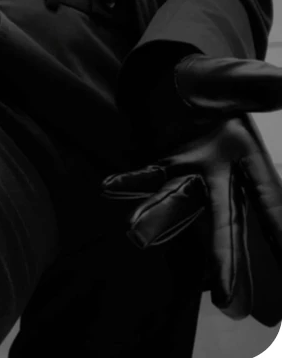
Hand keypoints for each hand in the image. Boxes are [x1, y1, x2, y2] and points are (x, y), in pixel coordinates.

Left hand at [101, 56, 281, 322]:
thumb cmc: (216, 83)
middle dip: (225, 255)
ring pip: (180, 200)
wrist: (183, 79)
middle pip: (225, 217)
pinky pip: (148, 172)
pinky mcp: (165, 161)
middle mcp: (221, 171)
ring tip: (141, 236)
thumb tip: (285, 85)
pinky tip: (110, 185)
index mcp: (247, 156)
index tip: (283, 268)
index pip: (267, 199)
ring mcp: (191, 169)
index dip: (275, 229)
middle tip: (227, 299)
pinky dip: (131, 179)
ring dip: (163, 219)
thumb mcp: (240, 80)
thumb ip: (259, 86)